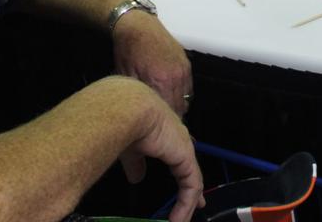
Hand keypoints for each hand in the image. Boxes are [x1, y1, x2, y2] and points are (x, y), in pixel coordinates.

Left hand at [112, 10, 192, 115]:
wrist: (138, 26)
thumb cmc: (128, 50)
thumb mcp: (126, 77)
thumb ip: (138, 96)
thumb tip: (142, 113)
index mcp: (160, 81)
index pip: (167, 112)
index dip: (163, 123)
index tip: (158, 129)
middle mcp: (176, 76)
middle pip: (179, 108)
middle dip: (171, 118)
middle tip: (162, 125)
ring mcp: (183, 69)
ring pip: (186, 99)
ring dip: (177, 107)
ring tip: (165, 112)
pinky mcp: (186, 63)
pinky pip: (188, 87)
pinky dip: (181, 94)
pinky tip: (170, 96)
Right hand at [117, 89, 203, 221]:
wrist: (128, 110)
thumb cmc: (124, 123)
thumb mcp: (130, 149)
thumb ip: (136, 164)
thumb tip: (135, 178)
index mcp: (165, 132)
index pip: (179, 155)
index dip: (182, 171)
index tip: (183, 186)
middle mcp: (178, 138)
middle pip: (190, 168)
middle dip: (193, 189)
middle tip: (196, 205)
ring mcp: (184, 148)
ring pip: (192, 181)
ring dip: (186, 204)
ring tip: (178, 221)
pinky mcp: (187, 158)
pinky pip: (192, 186)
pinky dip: (186, 204)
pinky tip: (178, 218)